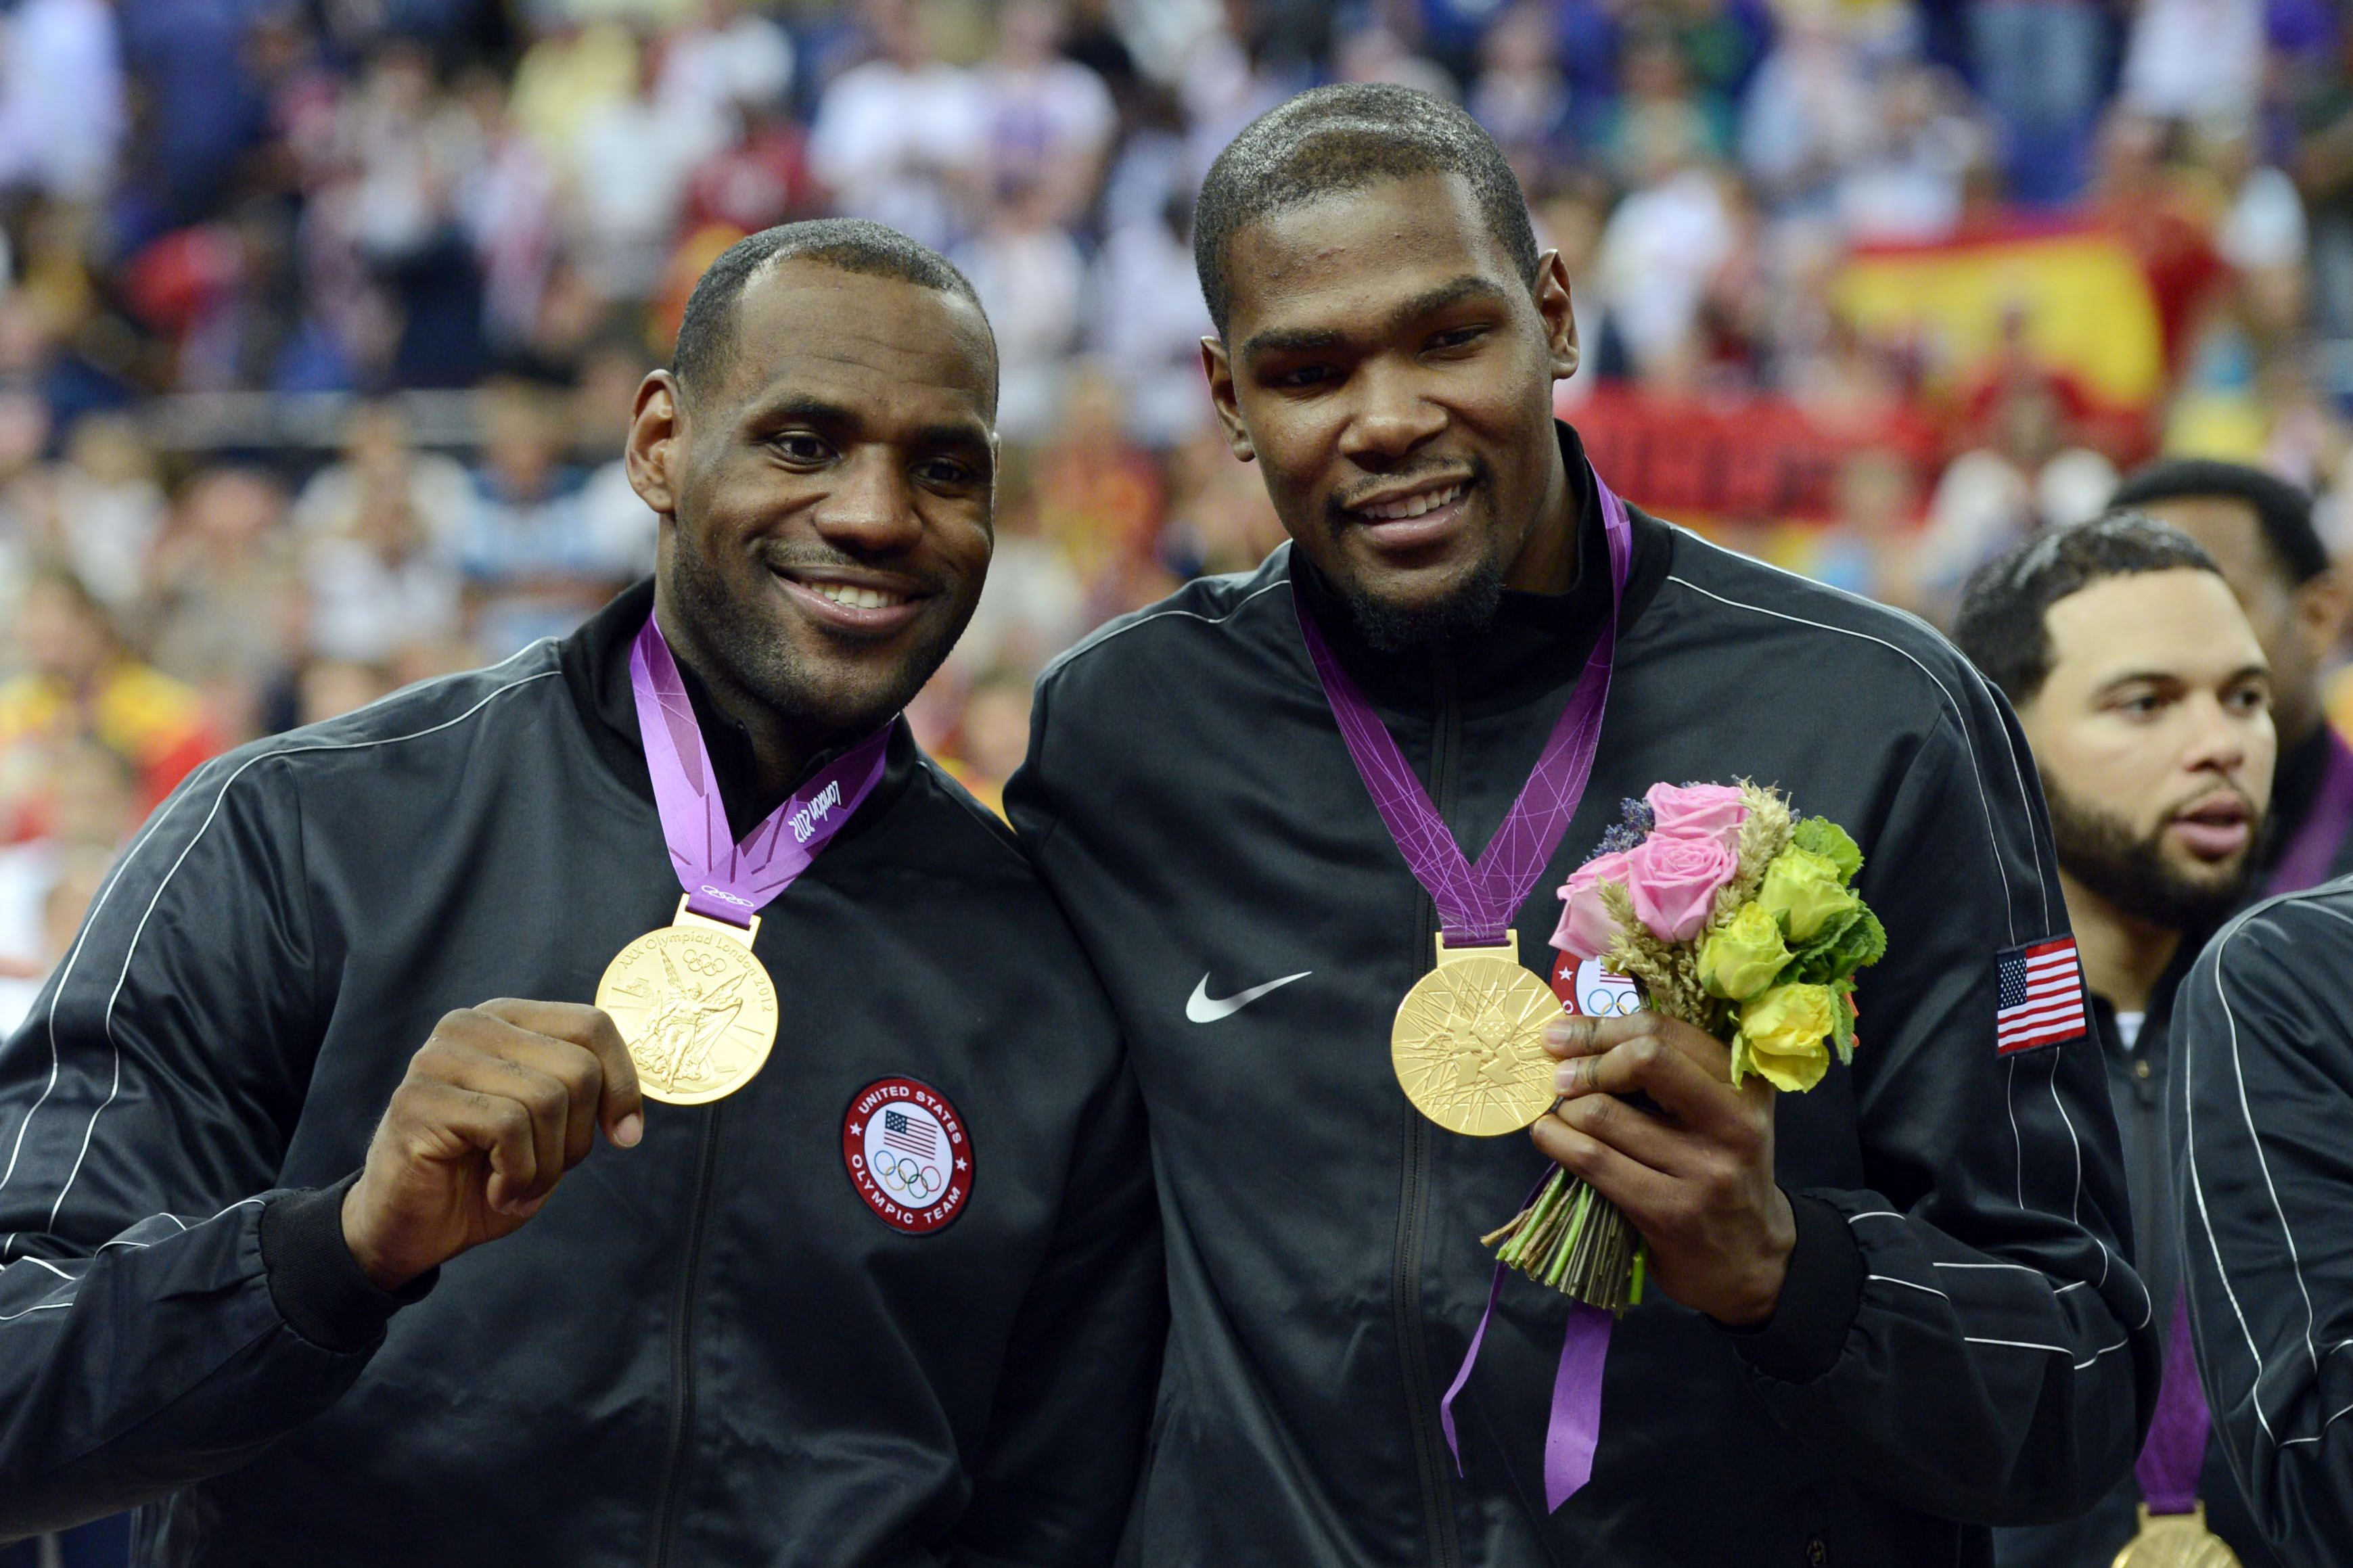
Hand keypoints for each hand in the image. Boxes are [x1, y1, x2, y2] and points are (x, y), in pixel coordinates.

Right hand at [342, 1000, 642, 1290]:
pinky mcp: (418, 1099)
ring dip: (547, 1164)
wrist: (411, 1228)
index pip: (592, 1025)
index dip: (623, 1083)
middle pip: (578, 1067)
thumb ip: (583, 1095)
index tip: (625, 1134)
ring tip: (518, 1185)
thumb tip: (631, 1103)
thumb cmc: (485, 1175)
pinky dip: (518, 1174)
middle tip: (547, 1171)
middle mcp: (471, 1026)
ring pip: (547, 1098)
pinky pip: (507, 1126)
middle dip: (578, 1137)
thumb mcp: (551, 1131)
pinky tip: (496, 1190)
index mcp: (507, 1020)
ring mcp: (439, 1058)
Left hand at [1533, 1012, 1794, 1325]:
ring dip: (1565, 1108)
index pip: (1663, 1030)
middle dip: (1586, 1059)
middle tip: (1559, 1073)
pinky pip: (1593, 1160)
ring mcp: (1703, 1169)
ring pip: (1604, 1113)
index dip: (1601, 1027)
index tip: (1563, 1034)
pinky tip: (1549, 1136)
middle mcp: (1734, 1122)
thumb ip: (1672, 1068)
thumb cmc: (1721, 1169)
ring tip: (1560, 1113)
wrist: (1749, 1258)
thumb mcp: (1720, 1111)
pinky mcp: (1669, 1211)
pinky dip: (1555, 1140)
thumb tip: (1584, 1031)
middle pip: (1644, 1058)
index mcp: (1745, 1084)